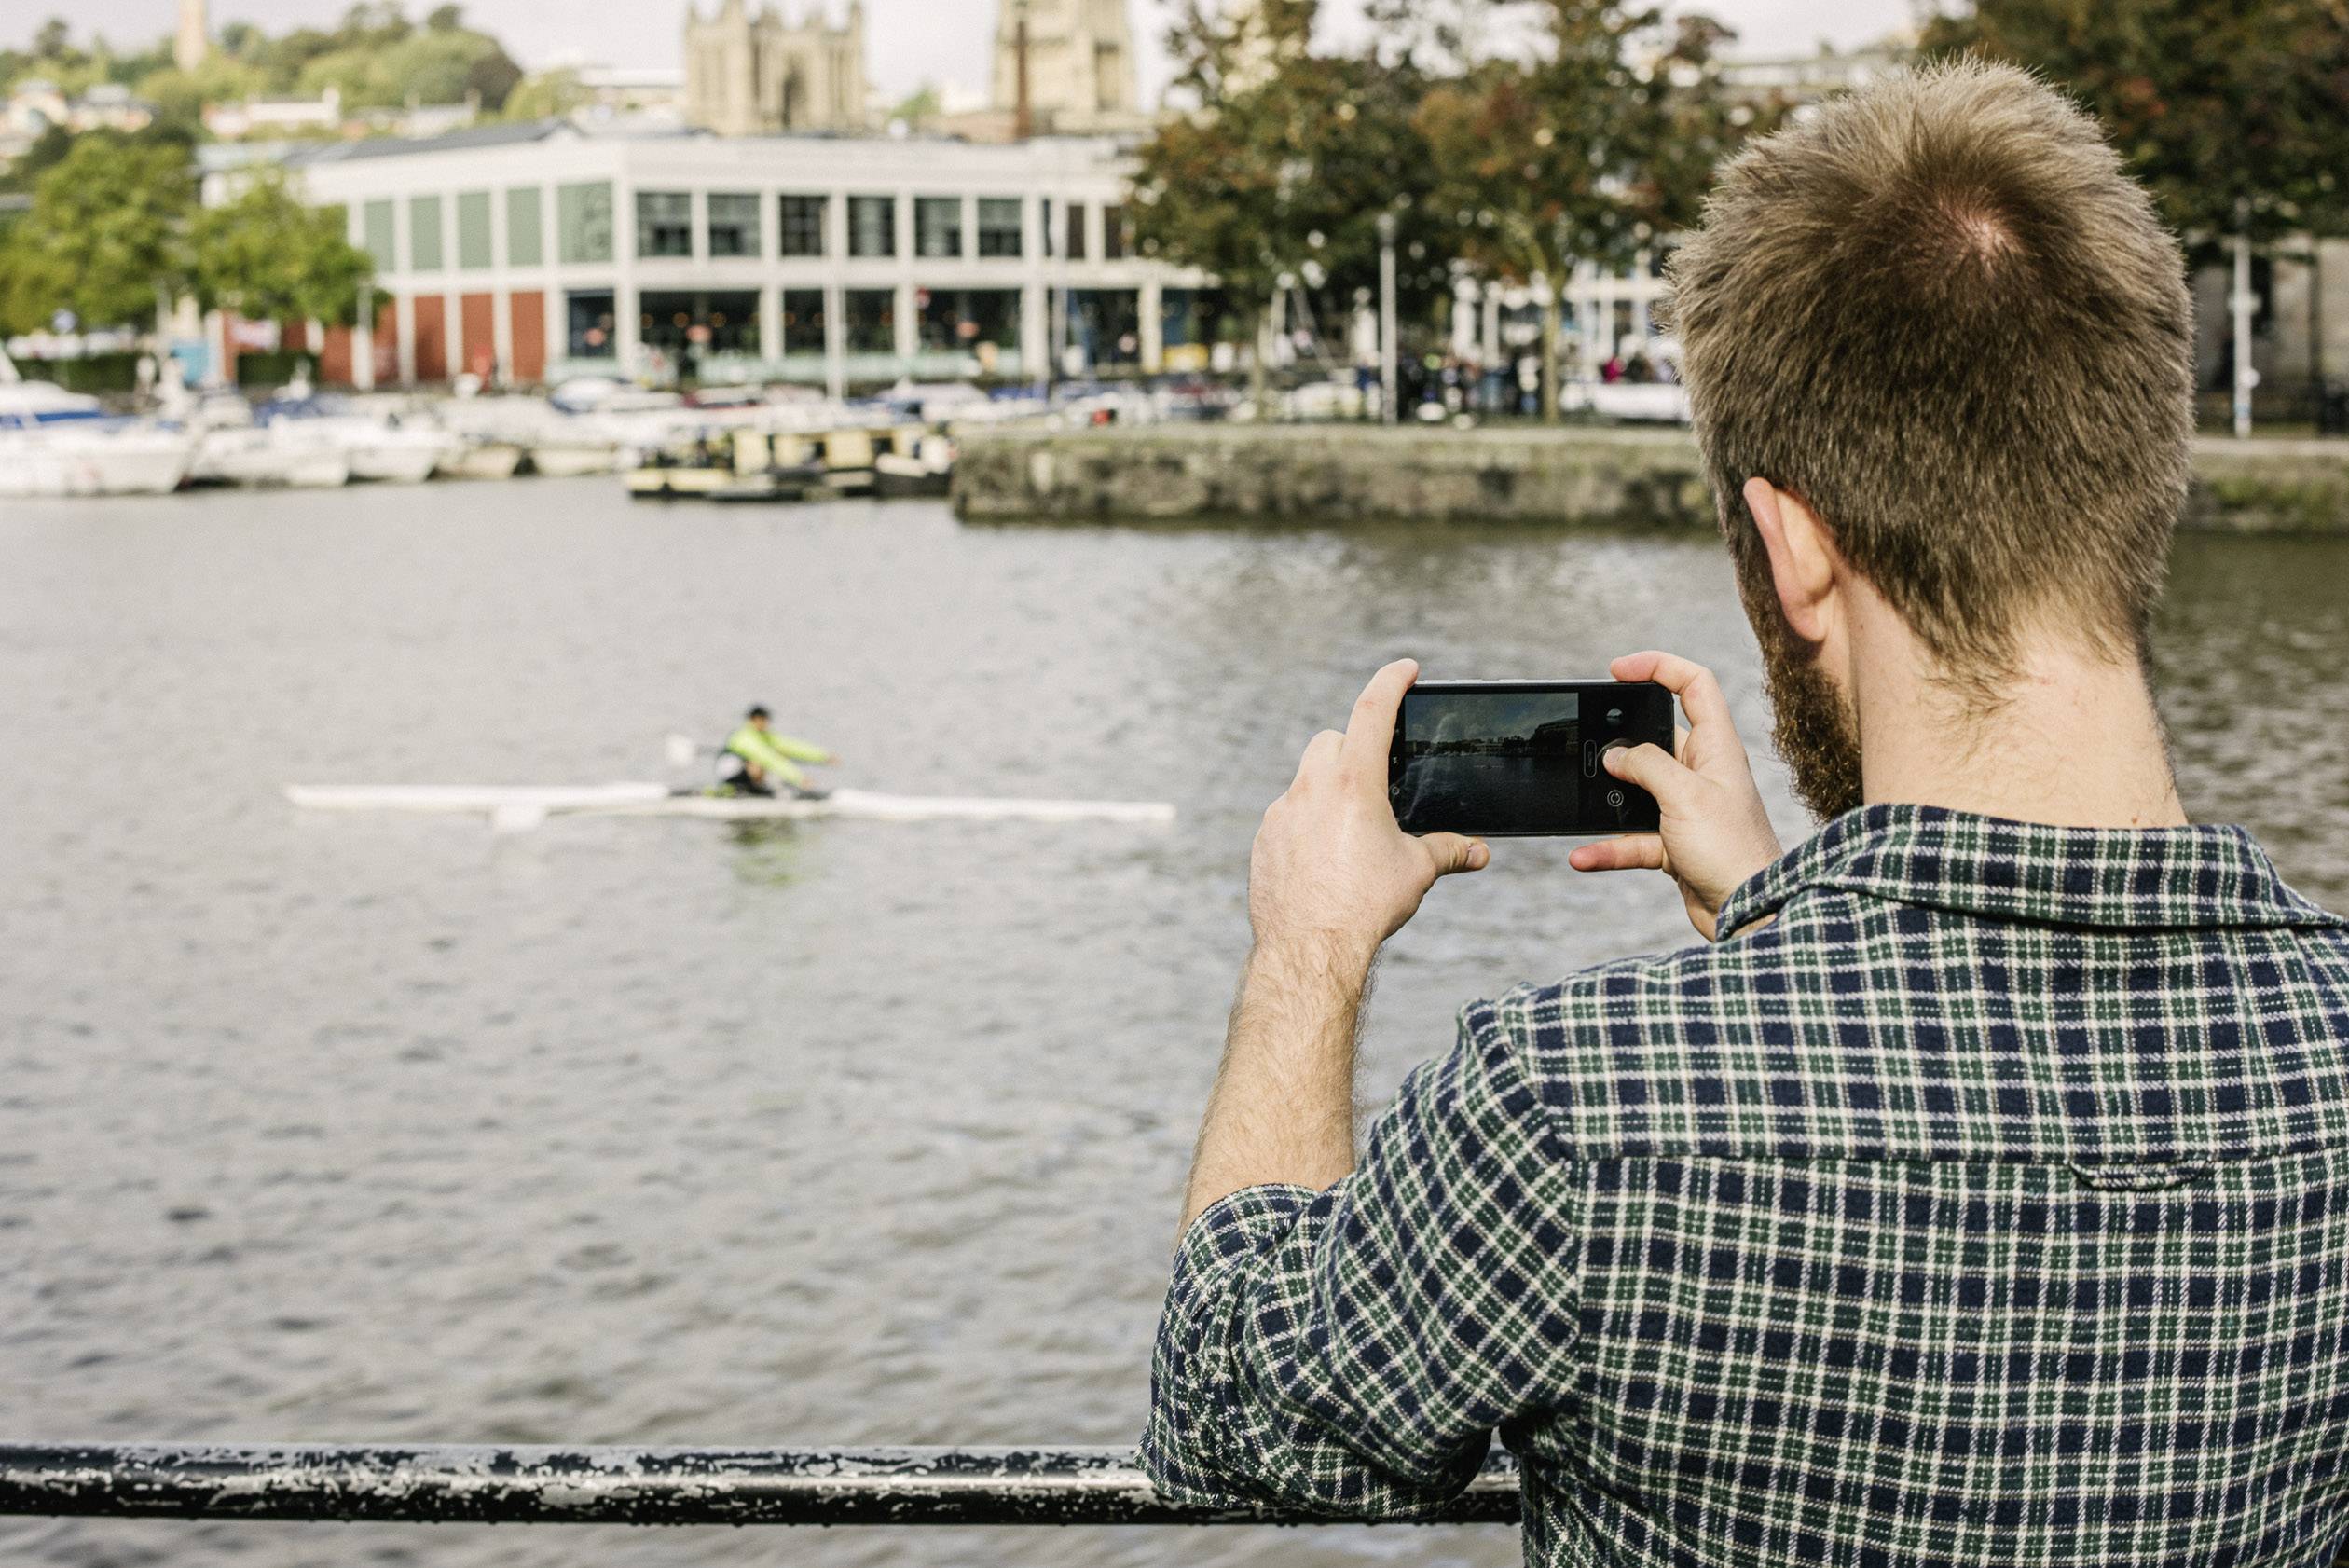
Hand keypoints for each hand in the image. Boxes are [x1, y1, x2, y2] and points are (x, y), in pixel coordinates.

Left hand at [1247, 659, 1488, 971]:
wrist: (1309, 949)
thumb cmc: (1365, 906)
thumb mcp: (1415, 872)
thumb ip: (1448, 850)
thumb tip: (1479, 852)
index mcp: (1354, 782)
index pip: (1373, 710)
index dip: (1391, 681)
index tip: (1405, 670)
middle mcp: (1312, 788)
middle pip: (1330, 741)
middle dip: (1352, 747)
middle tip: (1375, 776)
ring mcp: (1281, 813)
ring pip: (1305, 779)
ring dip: (1328, 788)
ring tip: (1352, 826)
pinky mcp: (1264, 839)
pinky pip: (1287, 816)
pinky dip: (1306, 822)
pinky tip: (1324, 856)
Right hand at [1568, 651, 1782, 939]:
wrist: (1750, 913)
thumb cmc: (1732, 849)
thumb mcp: (1684, 796)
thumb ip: (1646, 766)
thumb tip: (1616, 755)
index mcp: (1716, 747)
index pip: (1694, 685)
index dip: (1658, 667)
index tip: (1617, 671)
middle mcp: (1702, 772)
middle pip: (1655, 739)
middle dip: (1619, 744)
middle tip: (1589, 746)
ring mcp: (1687, 808)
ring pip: (1637, 792)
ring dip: (1607, 802)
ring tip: (1579, 801)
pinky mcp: (1675, 843)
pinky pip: (1632, 838)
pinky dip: (1607, 846)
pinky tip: (1582, 855)